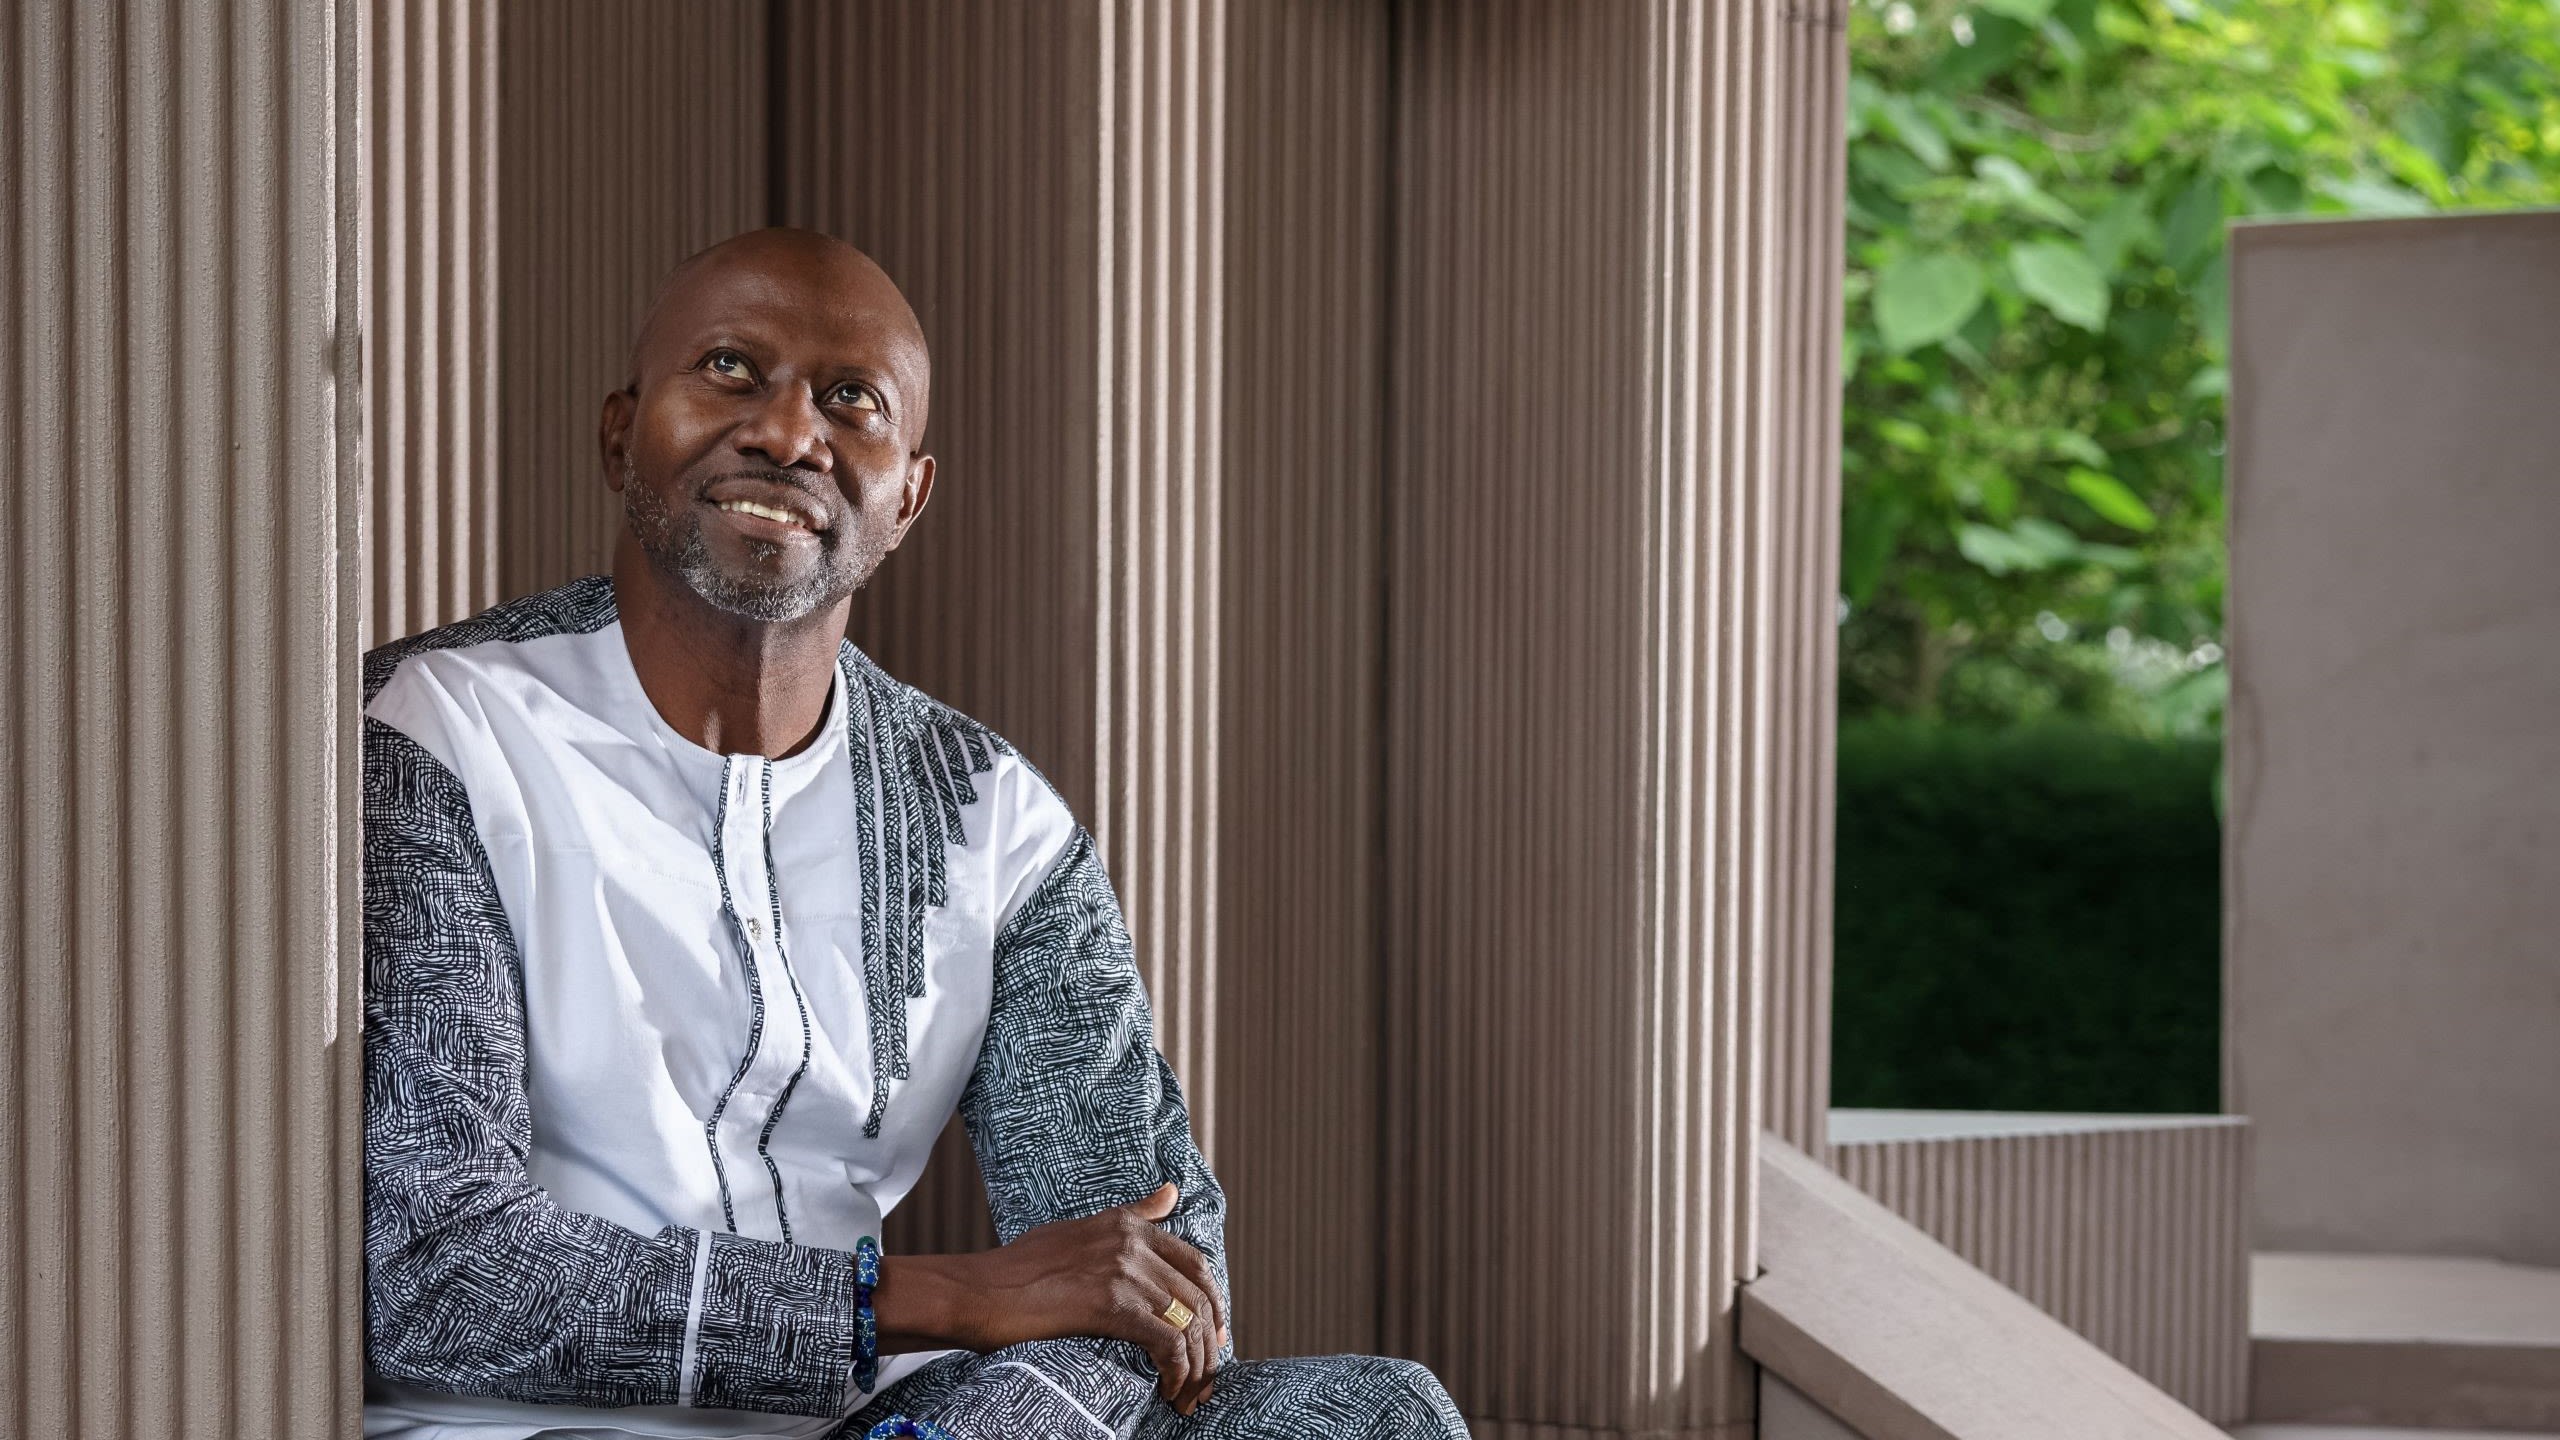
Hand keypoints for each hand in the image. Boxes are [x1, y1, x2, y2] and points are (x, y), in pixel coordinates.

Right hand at [876, 1183, 1227, 1414]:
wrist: (976, 1292)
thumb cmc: (1016, 1269)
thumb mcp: (1078, 1229)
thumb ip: (1130, 1216)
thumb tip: (1170, 1192)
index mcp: (1126, 1224)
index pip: (1194, 1262)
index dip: (1212, 1301)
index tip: (1213, 1333)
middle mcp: (1131, 1242)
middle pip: (1197, 1296)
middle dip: (1209, 1340)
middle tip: (1205, 1374)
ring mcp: (1123, 1270)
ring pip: (1187, 1321)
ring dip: (1195, 1365)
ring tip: (1187, 1393)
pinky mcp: (1112, 1304)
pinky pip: (1167, 1341)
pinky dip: (1177, 1371)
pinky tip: (1169, 1389)